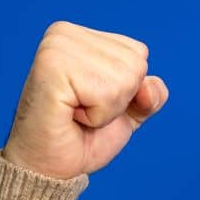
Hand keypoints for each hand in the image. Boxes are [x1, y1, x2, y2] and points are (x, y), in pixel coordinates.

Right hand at [1, 20, 167, 180]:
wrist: (49, 166)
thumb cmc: (81, 136)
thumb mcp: (128, 111)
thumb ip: (150, 93)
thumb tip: (149, 87)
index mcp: (80, 35)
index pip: (139, 53)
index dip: (127, 90)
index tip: (92, 101)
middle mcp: (64, 33)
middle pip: (136, 65)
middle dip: (118, 100)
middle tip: (82, 110)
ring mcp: (56, 47)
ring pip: (125, 78)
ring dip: (106, 110)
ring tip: (75, 113)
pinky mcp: (52, 68)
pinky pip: (106, 93)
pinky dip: (97, 116)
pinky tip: (70, 116)